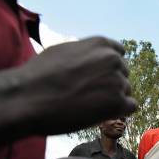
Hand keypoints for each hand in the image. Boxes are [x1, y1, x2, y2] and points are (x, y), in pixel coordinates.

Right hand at [14, 36, 136, 134]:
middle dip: (109, 84)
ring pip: (125, 91)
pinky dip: (119, 112)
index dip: (107, 68)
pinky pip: (131, 107)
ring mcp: (117, 81)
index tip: (95, 78)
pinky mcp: (117, 103)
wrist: (28, 97)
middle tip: (87, 96)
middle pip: (122, 74)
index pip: (118, 54)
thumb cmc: (38, 76)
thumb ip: (83, 53)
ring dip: (112, 99)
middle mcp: (113, 59)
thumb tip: (88, 60)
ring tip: (87, 106)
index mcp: (101, 44)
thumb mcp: (63, 51)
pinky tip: (100, 114)